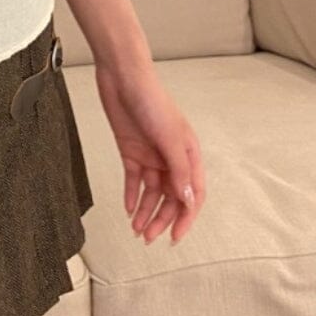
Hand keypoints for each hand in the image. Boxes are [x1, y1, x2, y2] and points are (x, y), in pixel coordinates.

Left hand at [93, 55, 206, 244]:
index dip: (186, 218)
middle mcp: (171, 158)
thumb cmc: (152, 101)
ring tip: (136, 230)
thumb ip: (179, 170)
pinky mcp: (131, 151)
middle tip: (148, 237)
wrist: (122, 78)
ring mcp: (151, 155)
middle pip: (171, 197)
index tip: (175, 237)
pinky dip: (131, 195)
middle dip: (161, 219)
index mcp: (189, 154)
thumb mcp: (169, 138)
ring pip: (151, 192)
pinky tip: (128, 210)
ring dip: (145, 211)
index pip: (192, 195)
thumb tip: (187, 201)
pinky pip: (134, 180)